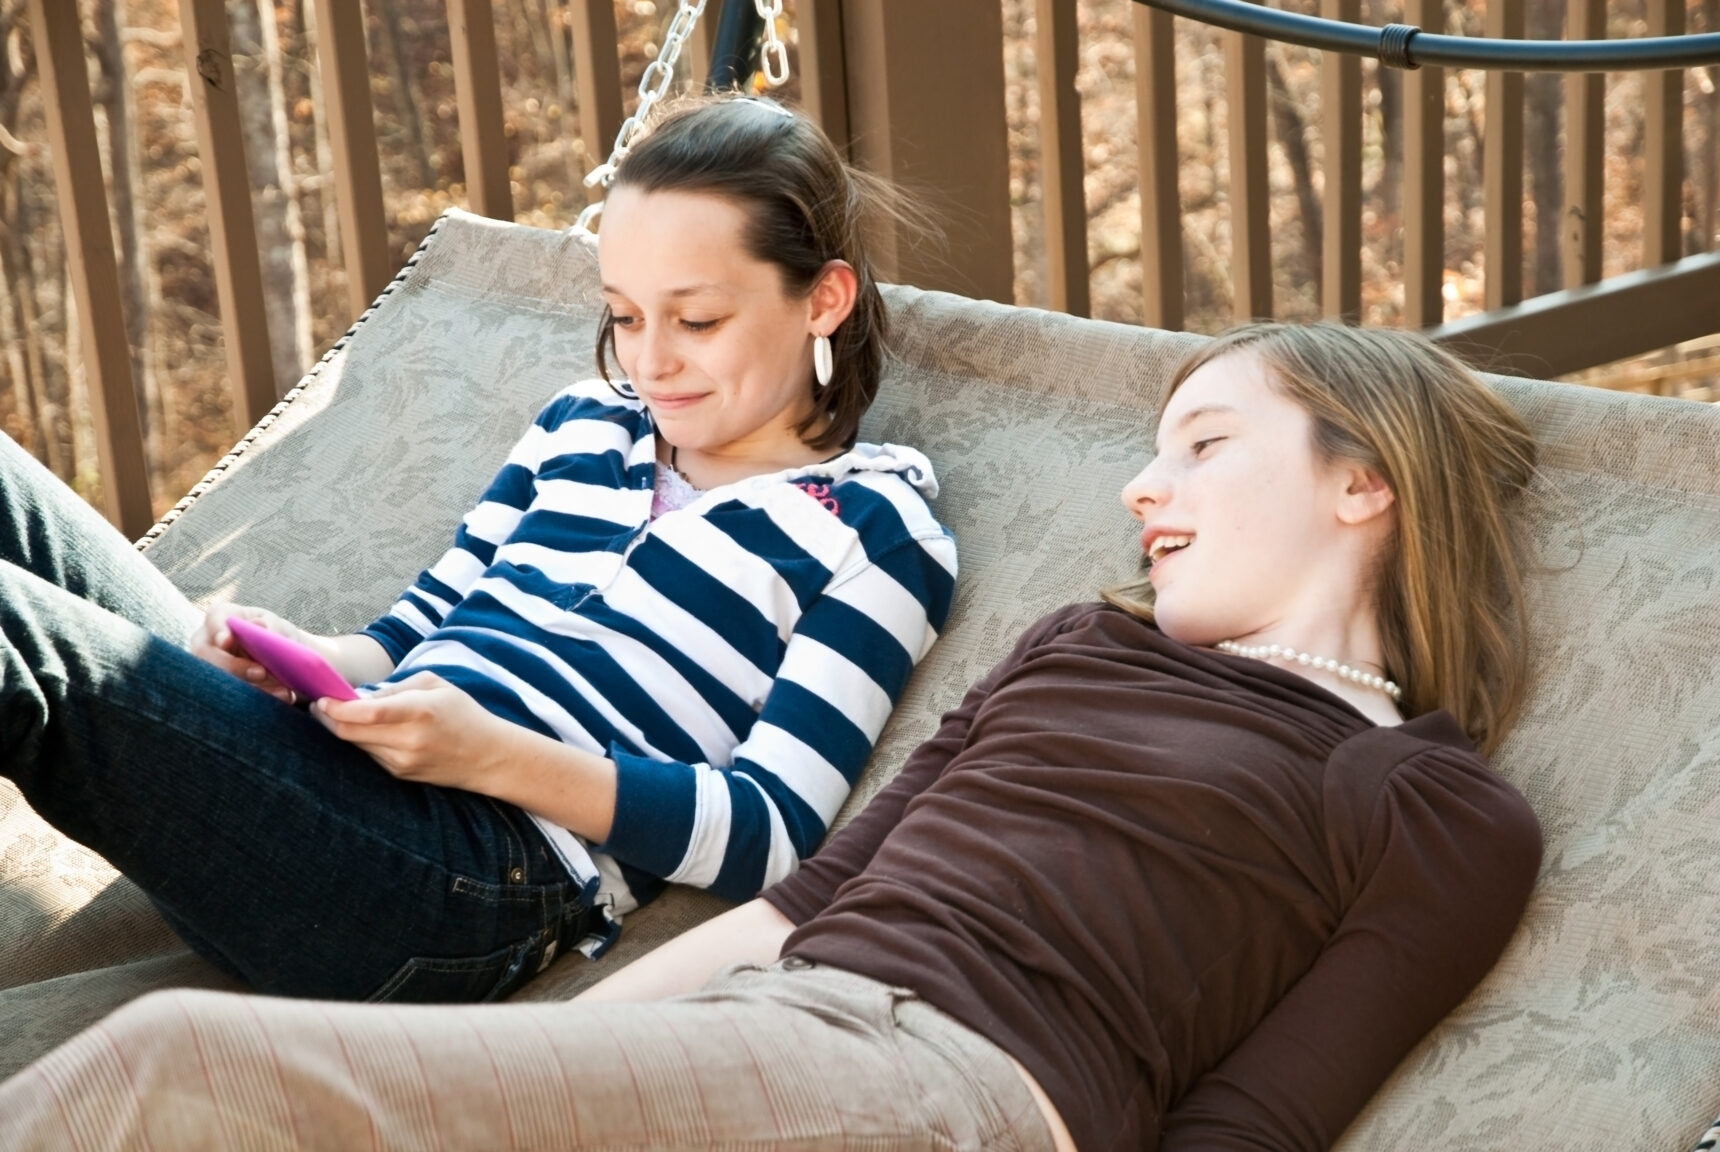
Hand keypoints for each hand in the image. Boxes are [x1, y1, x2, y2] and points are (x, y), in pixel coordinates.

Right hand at [191, 602, 305, 702]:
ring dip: (250, 687)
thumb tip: (260, 626)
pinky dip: (259, 699)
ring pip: (218, 680)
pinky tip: (283, 697)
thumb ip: (270, 626)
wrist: (279, 656)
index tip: (227, 640)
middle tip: (262, 672)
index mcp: (220, 617)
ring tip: (283, 690)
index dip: (218, 631)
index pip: (215, 620)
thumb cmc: (272, 632)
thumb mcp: (276, 625)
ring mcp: (208, 666)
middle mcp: (206, 642)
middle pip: (208, 656)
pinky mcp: (219, 688)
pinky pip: (232, 697)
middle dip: (235, 666)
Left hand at [312, 672, 503, 789]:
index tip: (321, 699)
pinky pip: (369, 755)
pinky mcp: (399, 775)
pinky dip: (360, 741)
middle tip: (318, 705)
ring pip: (355, 745)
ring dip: (342, 730)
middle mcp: (408, 741)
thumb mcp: (434, 685)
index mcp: (419, 712)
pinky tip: (362, 731)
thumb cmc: (462, 713)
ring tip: (337, 714)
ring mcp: (402, 762)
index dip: (338, 707)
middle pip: (350, 733)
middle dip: (329, 718)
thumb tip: (358, 698)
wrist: (487, 756)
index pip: (367, 713)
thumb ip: (394, 689)